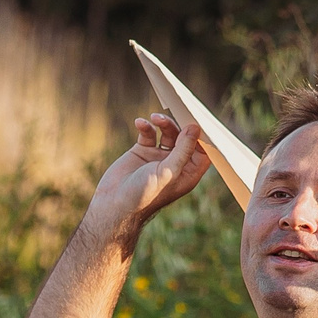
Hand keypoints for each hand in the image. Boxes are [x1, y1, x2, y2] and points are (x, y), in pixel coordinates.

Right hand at [88, 114, 213, 237]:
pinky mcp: (142, 151)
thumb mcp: (168, 172)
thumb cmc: (144, 195)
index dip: (203, 137)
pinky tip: (140, 123)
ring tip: (154, 118)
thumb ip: (183, 149)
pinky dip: (145, 126)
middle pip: (185, 138)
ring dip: (163, 123)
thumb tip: (194, 128)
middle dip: (181, 125)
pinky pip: (148, 133)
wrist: (114, 205)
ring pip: (167, 132)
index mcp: (187, 174)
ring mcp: (158, 157)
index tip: (199, 120)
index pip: (203, 152)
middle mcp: (175, 164)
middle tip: (177, 111)